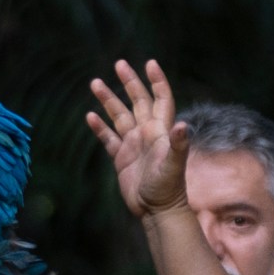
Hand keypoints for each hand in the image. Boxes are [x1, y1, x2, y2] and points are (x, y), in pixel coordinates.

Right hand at [85, 59, 189, 219]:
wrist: (156, 210)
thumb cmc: (168, 188)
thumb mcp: (174, 165)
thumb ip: (178, 144)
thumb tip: (183, 125)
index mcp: (160, 130)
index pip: (160, 99)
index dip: (157, 81)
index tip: (150, 64)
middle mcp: (147, 133)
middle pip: (138, 101)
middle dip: (129, 82)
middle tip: (118, 64)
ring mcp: (133, 144)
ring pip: (119, 116)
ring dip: (108, 100)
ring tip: (95, 83)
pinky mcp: (121, 158)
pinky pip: (108, 138)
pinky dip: (100, 127)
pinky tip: (90, 116)